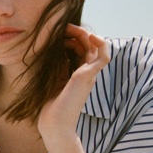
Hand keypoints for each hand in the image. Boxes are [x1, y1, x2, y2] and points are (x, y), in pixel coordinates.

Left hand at [37, 24, 109, 151]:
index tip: (57, 33)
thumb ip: (56, 68)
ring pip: (96, 47)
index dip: (71, 39)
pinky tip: (88, 35)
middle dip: (76, 34)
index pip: (79, 51)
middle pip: (87, 46)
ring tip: (70, 28)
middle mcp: (85, 74)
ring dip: (84, 34)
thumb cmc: (50, 109)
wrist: (54, 125)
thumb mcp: (51, 82)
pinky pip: (103, 55)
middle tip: (62, 27)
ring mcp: (88, 75)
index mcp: (76, 75)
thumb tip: (52, 52)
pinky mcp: (88, 76)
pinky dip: (100, 43)